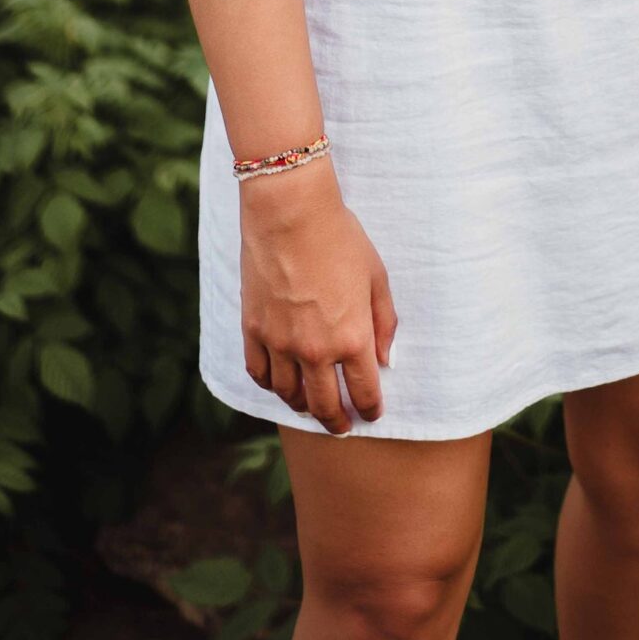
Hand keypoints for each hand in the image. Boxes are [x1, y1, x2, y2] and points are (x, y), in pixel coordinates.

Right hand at [239, 161, 397, 432]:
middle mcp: (314, 350)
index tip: (373, 413)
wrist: (290, 213)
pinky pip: (259, 374)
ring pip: (289, 396)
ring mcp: (280, 343)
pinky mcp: (253, 331)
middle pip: (325, 406)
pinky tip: (280, 383)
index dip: (371, 408)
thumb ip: (384, 322)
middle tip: (342, 426)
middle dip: (337, 421)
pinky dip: (271, 385)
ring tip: (312, 406)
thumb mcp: (376, 276)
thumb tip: (385, 359)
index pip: (364, 391)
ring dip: (303, 407)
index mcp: (351, 337)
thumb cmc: (340, 237)